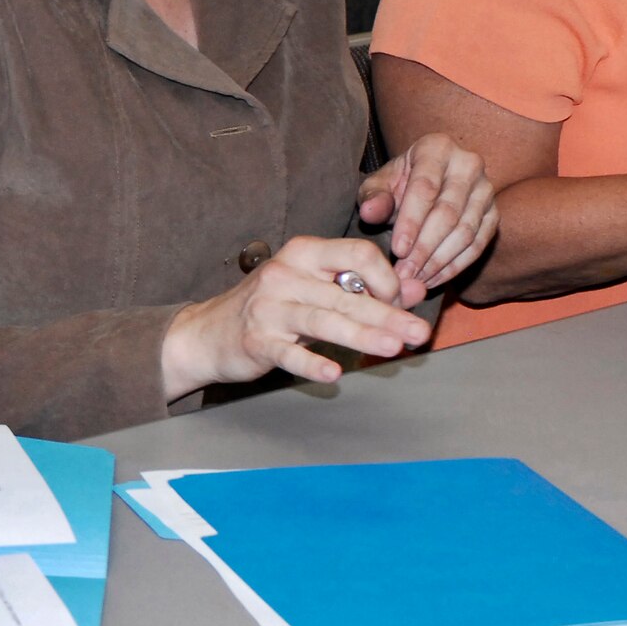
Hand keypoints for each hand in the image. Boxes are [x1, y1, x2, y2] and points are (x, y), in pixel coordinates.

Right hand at [161, 236, 429, 399]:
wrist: (208, 333)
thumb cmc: (271, 308)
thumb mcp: (315, 289)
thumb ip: (362, 288)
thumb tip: (415, 290)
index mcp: (303, 253)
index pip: (355, 253)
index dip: (385, 276)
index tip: (401, 300)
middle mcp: (285, 274)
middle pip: (345, 293)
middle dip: (387, 313)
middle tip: (418, 333)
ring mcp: (268, 308)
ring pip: (323, 320)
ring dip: (361, 334)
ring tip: (392, 348)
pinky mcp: (256, 341)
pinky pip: (289, 353)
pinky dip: (311, 362)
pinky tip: (334, 373)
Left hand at [356, 133, 498, 291]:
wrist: (424, 188)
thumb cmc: (397, 186)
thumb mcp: (378, 186)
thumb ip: (373, 197)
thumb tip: (369, 212)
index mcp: (437, 148)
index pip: (426, 188)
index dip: (411, 222)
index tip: (397, 250)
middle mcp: (468, 164)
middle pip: (448, 213)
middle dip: (424, 248)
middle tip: (404, 273)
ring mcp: (486, 190)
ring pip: (466, 232)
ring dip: (439, 261)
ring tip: (415, 279)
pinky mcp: (494, 214)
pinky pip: (478, 245)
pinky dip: (455, 266)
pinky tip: (433, 279)